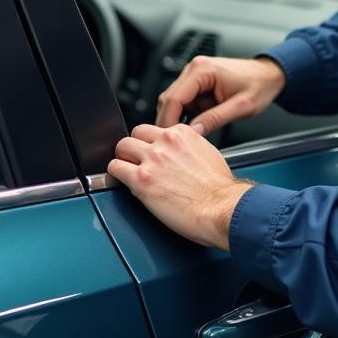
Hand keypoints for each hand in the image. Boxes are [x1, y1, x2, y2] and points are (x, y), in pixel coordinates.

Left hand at [107, 123, 251, 249]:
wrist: (222, 207)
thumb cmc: (219, 189)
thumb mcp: (208, 154)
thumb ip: (189, 148)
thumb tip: (181, 153)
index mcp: (182, 134)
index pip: (153, 130)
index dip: (150, 144)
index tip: (151, 154)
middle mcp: (166, 142)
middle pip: (134, 134)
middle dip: (134, 148)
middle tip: (137, 162)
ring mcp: (152, 159)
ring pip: (122, 147)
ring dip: (123, 160)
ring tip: (127, 172)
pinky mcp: (141, 180)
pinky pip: (115, 168)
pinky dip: (114, 175)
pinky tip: (121, 182)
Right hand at [156, 55, 285, 135]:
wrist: (270, 75)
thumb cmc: (260, 85)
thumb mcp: (241, 107)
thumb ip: (215, 119)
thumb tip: (194, 132)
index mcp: (202, 70)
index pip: (173, 99)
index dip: (168, 122)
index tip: (169, 140)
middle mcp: (194, 69)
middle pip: (169, 100)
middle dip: (171, 122)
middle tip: (177, 142)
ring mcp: (195, 75)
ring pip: (175, 102)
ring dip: (181, 118)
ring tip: (193, 134)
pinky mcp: (198, 83)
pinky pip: (185, 101)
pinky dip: (189, 114)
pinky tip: (199, 124)